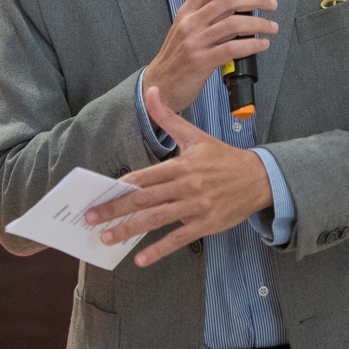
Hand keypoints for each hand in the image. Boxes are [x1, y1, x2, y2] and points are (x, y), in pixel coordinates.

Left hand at [85, 86, 273, 266]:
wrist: (258, 178)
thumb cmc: (223, 158)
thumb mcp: (195, 136)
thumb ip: (168, 117)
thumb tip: (151, 90)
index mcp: (181, 164)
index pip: (145, 176)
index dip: (121, 186)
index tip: (99, 193)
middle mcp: (187, 186)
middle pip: (144, 199)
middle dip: (115, 209)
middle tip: (90, 218)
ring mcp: (196, 206)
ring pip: (157, 219)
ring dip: (129, 230)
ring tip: (106, 238)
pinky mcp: (206, 224)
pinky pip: (178, 238)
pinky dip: (159, 249)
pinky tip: (140, 258)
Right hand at [142, 0, 277, 113]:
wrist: (159, 86)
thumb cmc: (176, 59)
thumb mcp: (185, 30)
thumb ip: (207, 17)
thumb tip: (239, 8)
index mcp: (187, 11)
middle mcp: (191, 23)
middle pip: (228, 0)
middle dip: (256, 0)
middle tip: (270, 4)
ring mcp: (195, 42)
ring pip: (235, 23)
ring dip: (259, 24)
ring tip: (271, 27)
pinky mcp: (202, 61)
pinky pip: (233, 48)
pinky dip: (252, 44)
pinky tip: (261, 44)